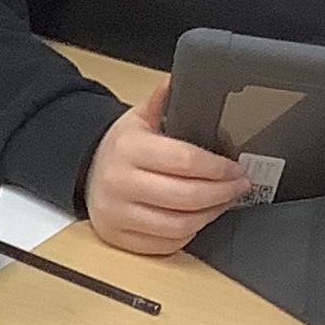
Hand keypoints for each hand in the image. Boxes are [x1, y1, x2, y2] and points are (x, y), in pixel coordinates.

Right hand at [84, 84, 248, 256]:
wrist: (85, 172)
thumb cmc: (123, 147)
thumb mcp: (139, 118)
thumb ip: (163, 101)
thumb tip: (179, 80)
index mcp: (129, 148)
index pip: (185, 161)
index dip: (218, 168)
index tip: (237, 168)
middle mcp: (120, 182)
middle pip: (186, 197)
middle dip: (222, 193)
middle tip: (240, 186)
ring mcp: (118, 213)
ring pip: (179, 225)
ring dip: (210, 215)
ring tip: (223, 202)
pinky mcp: (119, 237)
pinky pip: (166, 244)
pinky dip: (189, 233)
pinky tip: (199, 218)